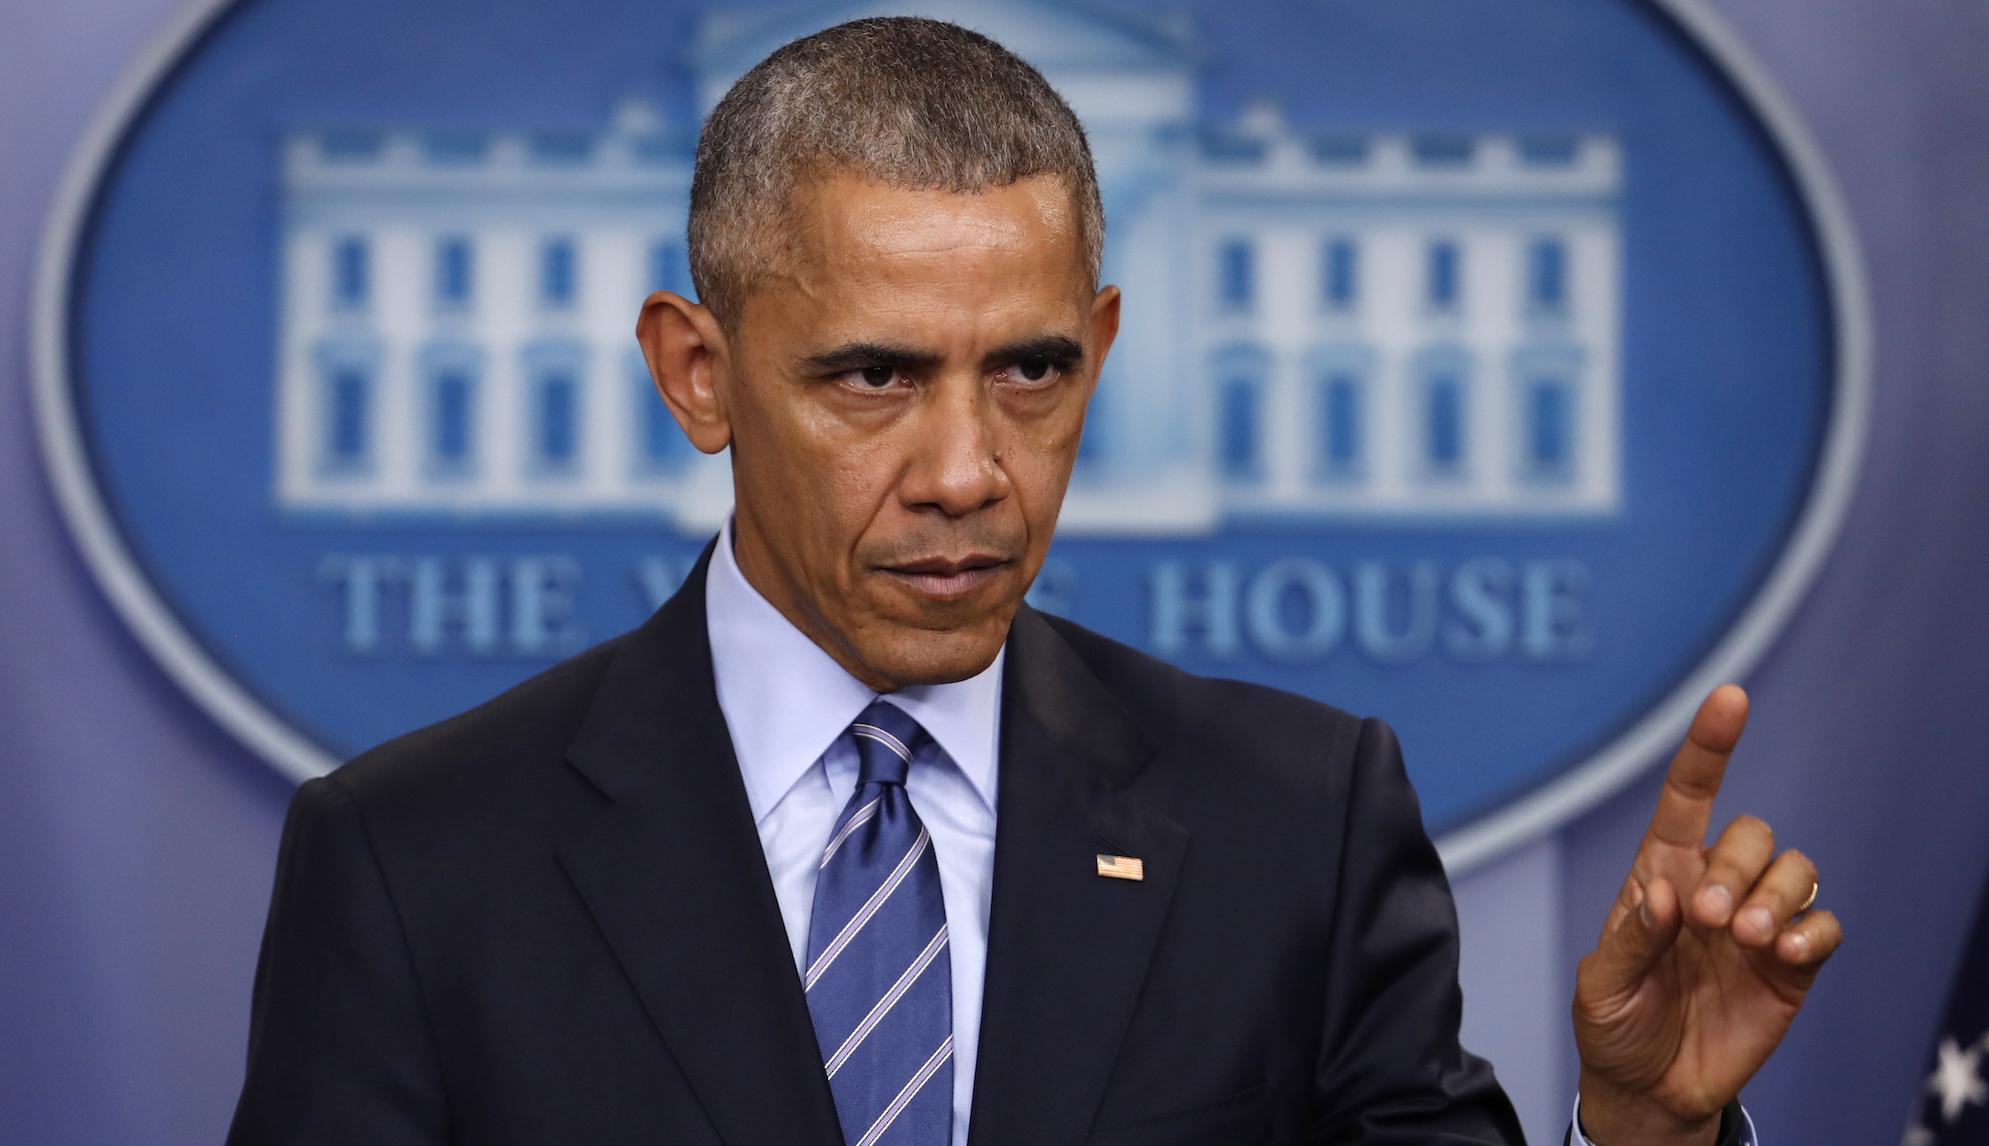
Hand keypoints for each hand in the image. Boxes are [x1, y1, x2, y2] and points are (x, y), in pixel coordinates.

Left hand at [1571, 684, 1843, 1145]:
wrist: (1650, 1088)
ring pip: (1795, 868)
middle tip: (1712, 920)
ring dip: (1777, 895)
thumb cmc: (1615, 1022)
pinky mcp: (1794, 964)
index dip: (1709, 747)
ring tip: (1748, 940)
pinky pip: (1825, 924)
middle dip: (1738, 866)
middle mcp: (1714, 887)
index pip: (1687, 798)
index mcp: (1660, 875)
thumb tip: (1665, 896)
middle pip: (1751, 833)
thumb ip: (1629, 940)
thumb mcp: (1599, 986)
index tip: (1731, 697)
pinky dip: (1813, 931)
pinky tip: (1784, 956)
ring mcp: (1759, 923)